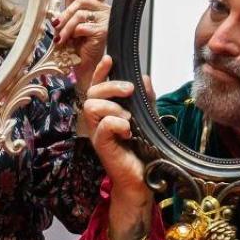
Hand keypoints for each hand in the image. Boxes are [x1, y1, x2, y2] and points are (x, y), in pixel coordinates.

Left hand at [55, 0, 109, 135]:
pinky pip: (82, 25)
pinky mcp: (103, 32)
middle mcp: (106, 11)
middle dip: (65, 12)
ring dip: (65, 26)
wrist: (87, 73)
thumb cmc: (79, 49)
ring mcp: (107, 21)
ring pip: (80, 11)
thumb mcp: (71, 22)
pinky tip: (67, 43)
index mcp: (99, 7)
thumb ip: (70, 0)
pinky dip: (71, 34)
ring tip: (60, 39)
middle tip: (56, 26)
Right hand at [82, 56, 146, 192]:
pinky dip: (116, 123)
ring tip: (128, 118)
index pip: (96, 87)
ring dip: (113, 107)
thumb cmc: (142, 151)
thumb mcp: (147, 119)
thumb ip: (145, 100)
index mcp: (106, 113)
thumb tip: (144, 78)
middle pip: (91, 93)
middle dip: (110, 86)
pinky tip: (127, 130)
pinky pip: (102, 126)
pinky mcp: (101, 146)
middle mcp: (98, 122)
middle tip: (129, 90)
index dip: (100, 72)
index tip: (110, 59)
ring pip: (91, 107)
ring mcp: (97, 134)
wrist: (143, 179)